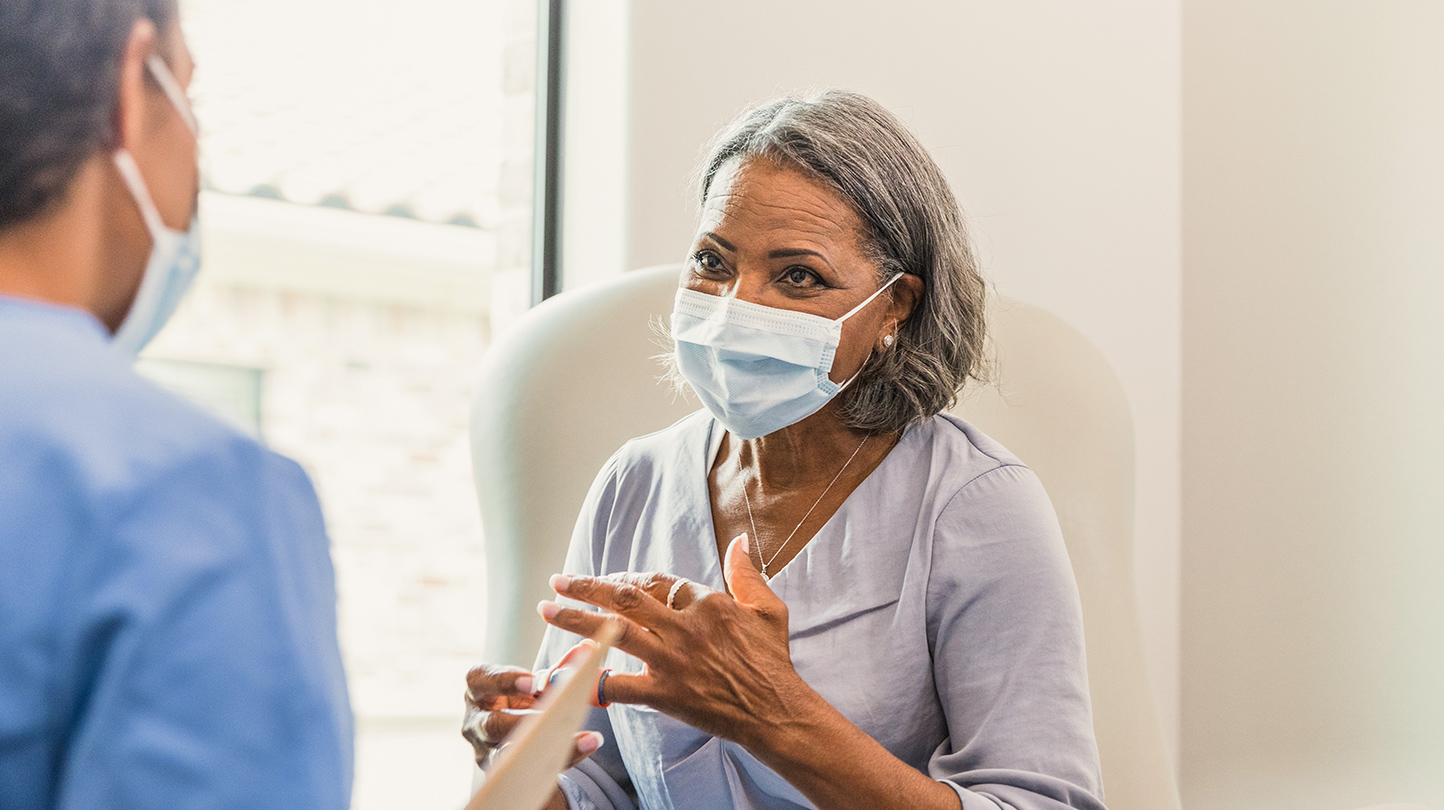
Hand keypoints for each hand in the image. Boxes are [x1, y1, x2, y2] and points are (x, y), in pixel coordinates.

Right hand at [461, 641, 604, 770]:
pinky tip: (585, 746)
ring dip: (550, 745)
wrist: (521, 736)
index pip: (480, 681)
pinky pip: (532, 768)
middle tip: (556, 715)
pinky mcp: (505, 773)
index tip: (532, 682)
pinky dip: (563, 758)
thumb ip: (558, 670)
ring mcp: (486, 752)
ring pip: (512, 754)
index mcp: (479, 691)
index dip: (504, 681)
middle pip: (492, 725)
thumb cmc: (526, 702)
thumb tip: (587, 651)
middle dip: (525, 722)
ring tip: (585, 739)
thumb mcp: (538, 686)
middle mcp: (476, 723)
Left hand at [538, 534, 813, 748]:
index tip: (608, 581)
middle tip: (557, 581)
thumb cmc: (772, 661)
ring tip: (547, 610)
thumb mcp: (767, 610)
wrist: (774, 711)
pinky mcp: (664, 693)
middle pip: (624, 598)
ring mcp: (671, 660)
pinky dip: (591, 680)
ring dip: (575, 619)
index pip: (655, 581)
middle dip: (585, 586)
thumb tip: (738, 542)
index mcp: (706, 602)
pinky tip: (566, 676)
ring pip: (613, 631)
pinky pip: (619, 685)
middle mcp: (683, 627)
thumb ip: (747, 574)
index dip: (626, 578)